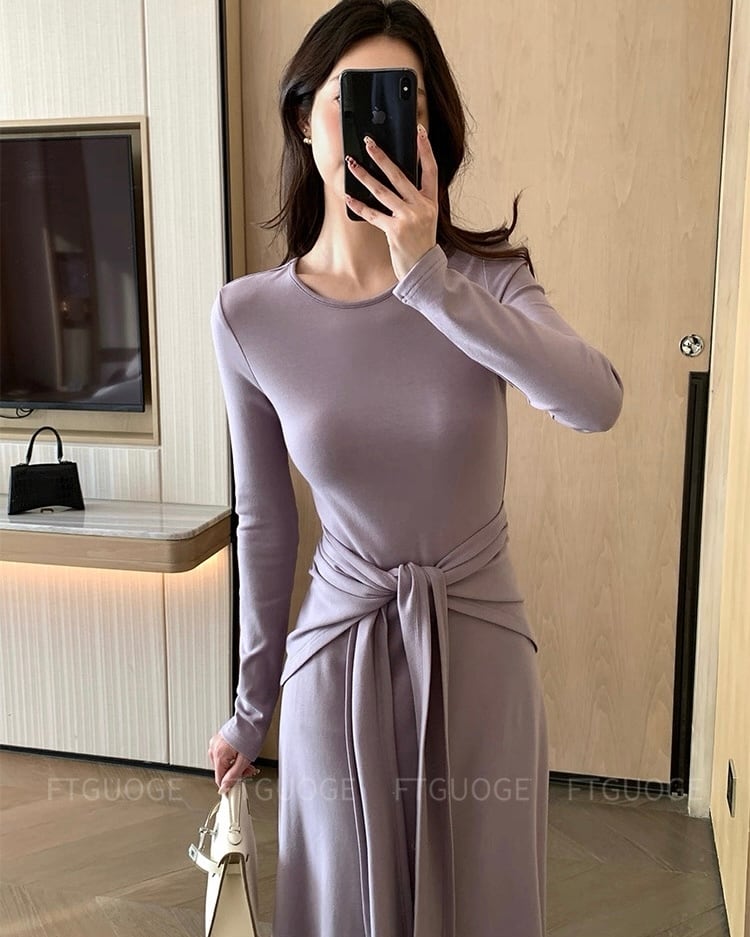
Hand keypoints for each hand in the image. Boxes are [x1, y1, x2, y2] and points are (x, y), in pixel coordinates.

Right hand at [207, 731, 258, 793]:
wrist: (253, 718)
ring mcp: (215, 743)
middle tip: (248, 769)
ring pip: (223, 763)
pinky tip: (240, 754)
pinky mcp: (219, 739)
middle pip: (221, 770)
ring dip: (234, 765)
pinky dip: (231, 757)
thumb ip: (234, 776)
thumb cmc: (251, 734)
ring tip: (246, 761)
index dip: (230, 784)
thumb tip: (225, 787)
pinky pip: (222, 754)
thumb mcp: (245, 760)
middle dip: (235, 772)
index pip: (219, 779)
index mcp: (219, 754)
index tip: (237, 785)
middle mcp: (214, 748)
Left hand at [344, 123, 437, 280]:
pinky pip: (373, 214)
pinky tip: (348, 196)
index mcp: (431, 202)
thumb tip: (393, 181)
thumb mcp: (425, 220)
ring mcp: (409, 219)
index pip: (431, 170)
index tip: (418, 131)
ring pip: (382, 192)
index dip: (425, 150)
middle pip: (400, 176)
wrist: (423, 270)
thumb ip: (414, 201)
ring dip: (364, 176)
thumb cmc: (420, 245)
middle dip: (382, 157)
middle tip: (369, 142)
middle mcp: (421, 207)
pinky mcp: (395, 231)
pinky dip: (359, 206)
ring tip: (352, 163)